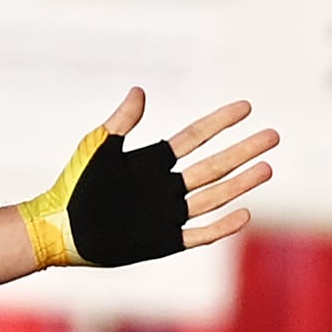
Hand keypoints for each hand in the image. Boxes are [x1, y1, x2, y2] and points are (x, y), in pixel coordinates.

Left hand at [18, 89, 278, 267]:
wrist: (57, 228)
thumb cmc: (73, 186)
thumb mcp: (97, 148)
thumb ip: (121, 122)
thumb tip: (139, 90)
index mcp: (151, 163)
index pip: (195, 138)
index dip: (220, 122)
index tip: (246, 107)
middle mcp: (165, 188)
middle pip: (214, 166)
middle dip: (243, 151)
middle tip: (274, 136)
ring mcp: (166, 214)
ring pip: (213, 197)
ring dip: (241, 183)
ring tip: (268, 167)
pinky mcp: (162, 241)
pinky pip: (199, 234)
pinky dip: (221, 226)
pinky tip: (246, 213)